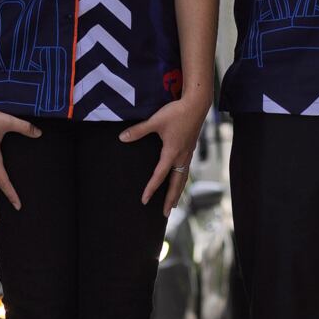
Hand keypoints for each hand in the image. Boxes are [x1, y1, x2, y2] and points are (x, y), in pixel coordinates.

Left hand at [121, 95, 209, 214]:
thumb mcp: (155, 121)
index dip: (150, 189)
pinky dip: (182, 180)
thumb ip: (138, 131)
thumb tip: (122, 137)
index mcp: (172, 153)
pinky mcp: (191, 148)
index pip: (159, 176)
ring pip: (183, 178)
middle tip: (165, 214)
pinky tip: (179, 181)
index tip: (144, 201)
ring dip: (178, 192)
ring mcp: (188, 153)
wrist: (197, 104)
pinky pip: (186, 170)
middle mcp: (182, 157)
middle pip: (176, 184)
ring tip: (174, 204)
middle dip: (170, 199)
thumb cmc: (176, 112)